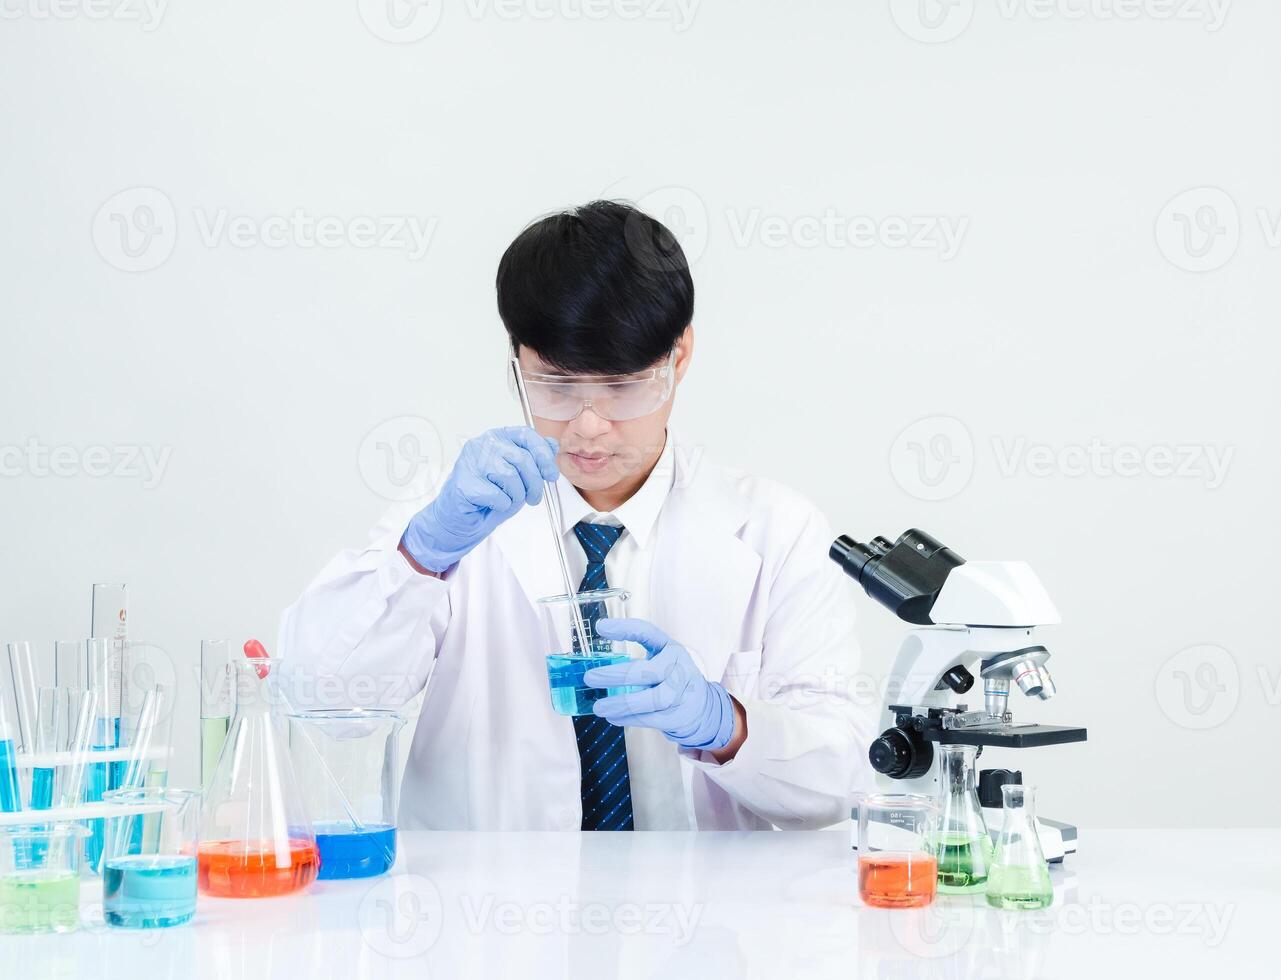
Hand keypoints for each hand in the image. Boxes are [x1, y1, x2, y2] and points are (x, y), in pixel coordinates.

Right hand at [400, 426, 558, 572]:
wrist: (461, 519)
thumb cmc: (489, 496)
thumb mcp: (519, 476)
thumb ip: (534, 459)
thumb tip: (553, 444)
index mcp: (497, 437)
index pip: (526, 435)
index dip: (543, 455)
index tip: (551, 475)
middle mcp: (482, 444)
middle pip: (522, 458)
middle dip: (534, 483)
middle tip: (533, 498)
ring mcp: (470, 462)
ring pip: (510, 476)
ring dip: (516, 495)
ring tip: (509, 500)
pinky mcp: (464, 483)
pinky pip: (497, 495)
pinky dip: (501, 505)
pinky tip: (492, 504)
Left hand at [582, 618, 736, 750]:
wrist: (702, 707)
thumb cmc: (671, 681)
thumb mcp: (659, 662)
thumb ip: (634, 662)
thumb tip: (593, 669)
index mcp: (670, 648)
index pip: (648, 632)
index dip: (625, 628)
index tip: (601, 627)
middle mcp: (680, 667)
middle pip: (649, 671)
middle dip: (617, 674)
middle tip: (590, 677)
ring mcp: (684, 692)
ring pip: (654, 698)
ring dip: (623, 703)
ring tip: (598, 707)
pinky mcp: (681, 715)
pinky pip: (654, 718)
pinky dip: (630, 719)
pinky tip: (612, 717)